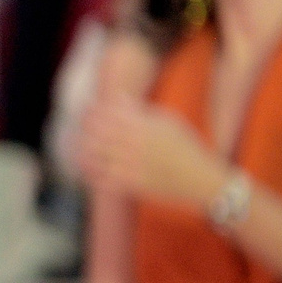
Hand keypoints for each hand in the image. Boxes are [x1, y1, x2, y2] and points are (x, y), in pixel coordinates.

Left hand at [78, 93, 227, 206]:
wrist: (202, 180)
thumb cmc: (186, 148)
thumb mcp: (169, 123)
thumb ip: (142, 110)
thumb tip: (118, 97)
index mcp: (144, 127)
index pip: (108, 114)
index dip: (93, 111)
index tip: (87, 110)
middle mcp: (136, 145)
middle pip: (97, 133)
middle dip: (86, 129)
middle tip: (81, 129)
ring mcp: (132, 165)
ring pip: (95, 156)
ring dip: (84, 150)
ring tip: (79, 148)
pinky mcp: (132, 185)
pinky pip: (102, 179)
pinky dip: (91, 173)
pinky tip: (87, 169)